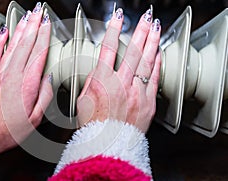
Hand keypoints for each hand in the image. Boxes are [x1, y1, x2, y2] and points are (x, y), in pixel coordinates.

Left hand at [0, 3, 52, 159]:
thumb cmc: (7, 131)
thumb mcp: (34, 120)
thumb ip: (45, 96)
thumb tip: (49, 79)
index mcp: (27, 85)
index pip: (38, 53)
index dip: (44, 36)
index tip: (48, 24)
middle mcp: (12, 75)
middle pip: (26, 43)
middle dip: (34, 25)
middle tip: (39, 12)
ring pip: (12, 44)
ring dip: (21, 28)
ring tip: (27, 16)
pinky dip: (0, 39)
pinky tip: (4, 30)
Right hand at [77, 7, 160, 132]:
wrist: (107, 146)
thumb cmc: (93, 126)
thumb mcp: (83, 100)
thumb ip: (92, 81)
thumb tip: (99, 69)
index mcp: (102, 82)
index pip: (108, 48)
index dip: (113, 30)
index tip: (117, 19)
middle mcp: (121, 84)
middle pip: (132, 51)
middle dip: (140, 30)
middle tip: (145, 18)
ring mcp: (136, 93)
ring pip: (146, 61)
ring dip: (151, 42)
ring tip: (155, 29)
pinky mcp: (148, 102)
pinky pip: (154, 78)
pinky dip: (156, 63)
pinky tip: (158, 53)